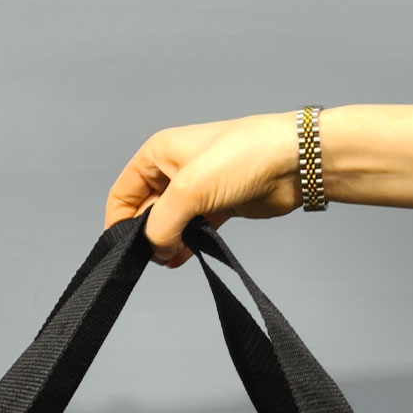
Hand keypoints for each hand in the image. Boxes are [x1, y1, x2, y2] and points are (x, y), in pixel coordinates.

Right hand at [105, 112, 303, 268]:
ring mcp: (197, 189)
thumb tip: (154, 250)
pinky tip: (185, 257)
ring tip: (172, 258)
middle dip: (146, 237)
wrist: (294, 162)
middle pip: (144, 212)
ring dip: (167, 244)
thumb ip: (162, 224)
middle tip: (155, 256)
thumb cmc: (243, 156)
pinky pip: (192, 231)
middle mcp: (174, 170)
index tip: (122, 250)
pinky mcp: (217, 206)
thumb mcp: (189, 190)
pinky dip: (186, 245)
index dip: (118, 222)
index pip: (123, 193)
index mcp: (158, 154)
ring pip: (169, 224)